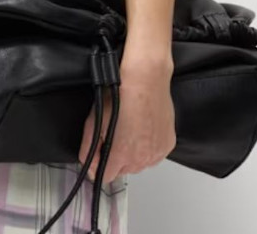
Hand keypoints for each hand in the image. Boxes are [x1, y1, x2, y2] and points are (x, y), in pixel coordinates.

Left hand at [77, 59, 175, 185]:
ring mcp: (157, 152)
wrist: (146, 79)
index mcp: (121, 154)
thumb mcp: (93, 122)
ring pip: (140, 164)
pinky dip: (149, 146)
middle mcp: (141, 158)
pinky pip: (155, 154)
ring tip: (132, 130)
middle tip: (118, 135)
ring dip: (135, 153)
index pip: (106, 177)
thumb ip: (89, 151)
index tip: (101, 154)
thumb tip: (90, 169)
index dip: (101, 165)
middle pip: (124, 170)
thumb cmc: (120, 95)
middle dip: (118, 157)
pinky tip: (144, 129)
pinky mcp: (168, 144)